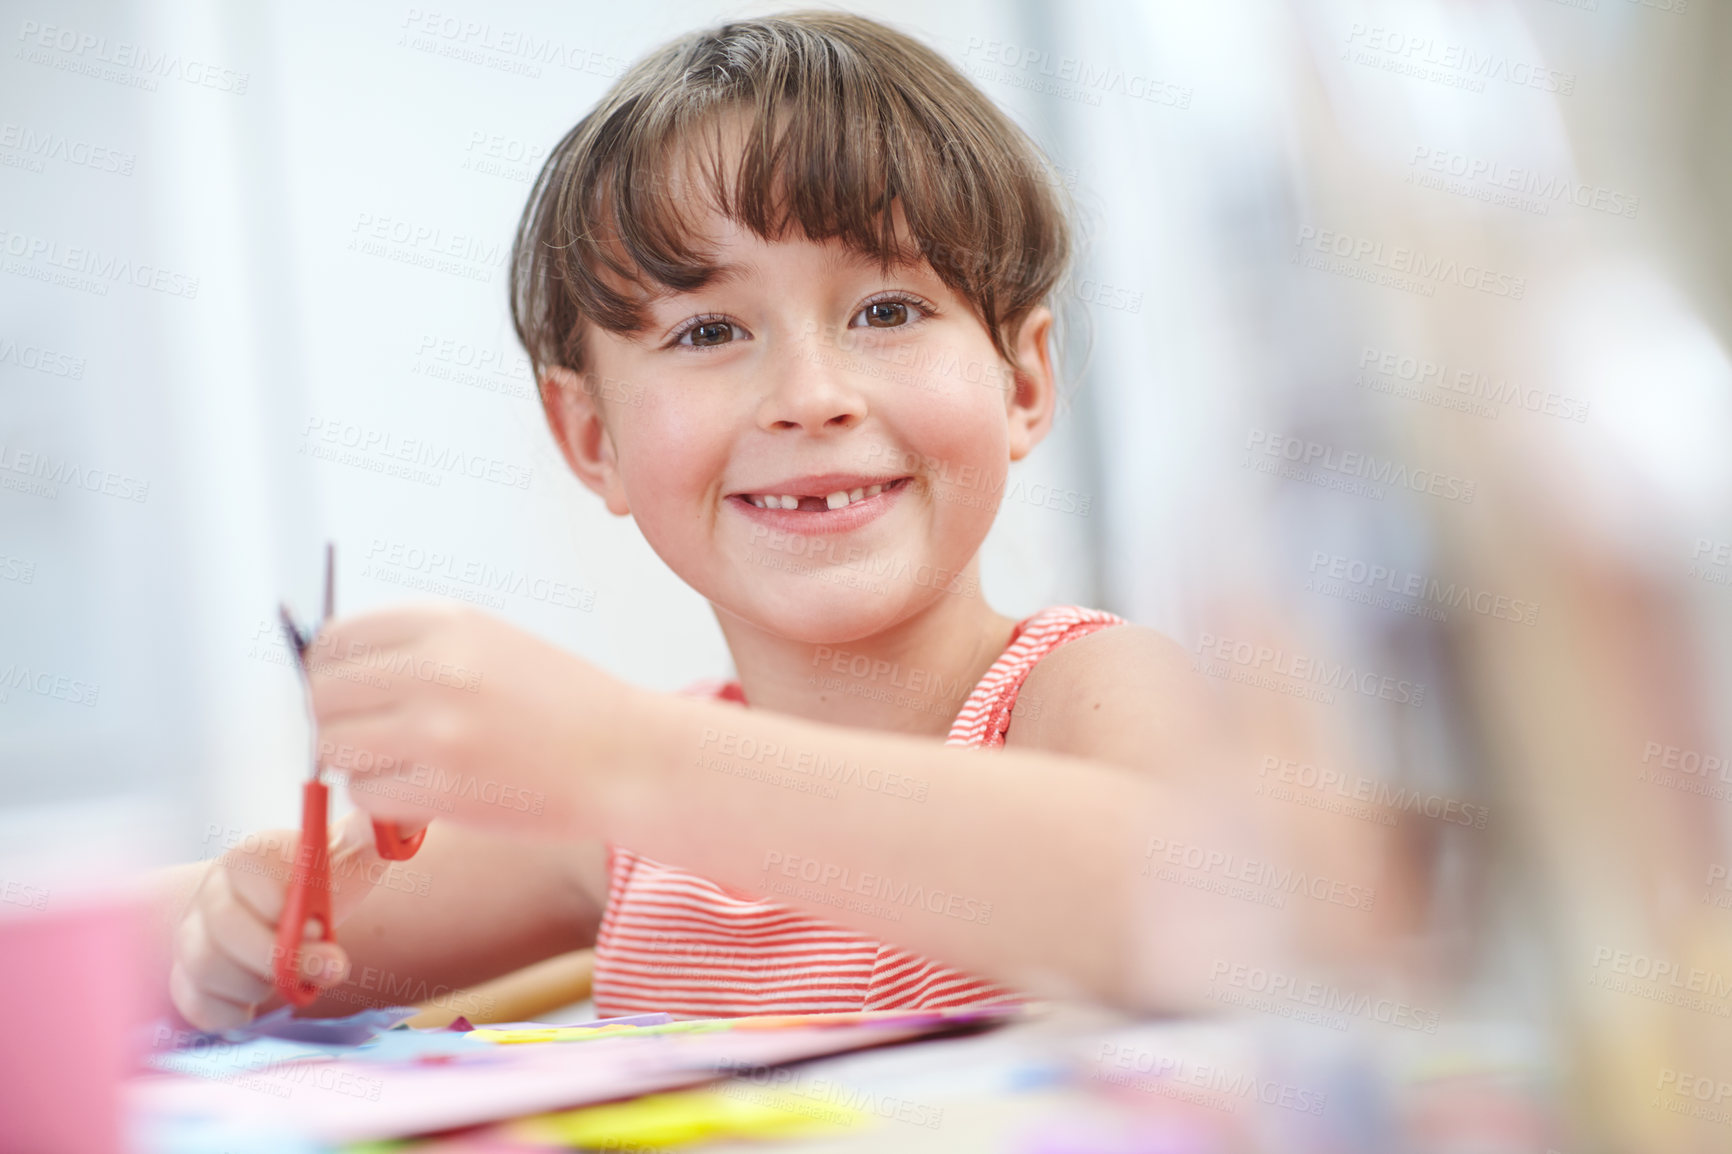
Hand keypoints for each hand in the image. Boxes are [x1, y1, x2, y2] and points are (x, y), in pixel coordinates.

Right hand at [168, 811, 390, 1030]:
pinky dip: (235, 1012)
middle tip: (328, 965)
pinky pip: (196, 1005)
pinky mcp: (188, 980)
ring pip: (207, 970)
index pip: (247, 875)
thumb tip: (399, 820)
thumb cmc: (324, 882)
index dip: (285, 906)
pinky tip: (263, 1001)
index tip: (319, 923)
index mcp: (247, 857)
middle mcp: (210, 894)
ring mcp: (192, 937)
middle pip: (224, 930)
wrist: (293, 915)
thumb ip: (371, 836)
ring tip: (294, 978)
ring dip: (262, 985)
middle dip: (281, 958)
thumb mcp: (352, 856)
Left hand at [306, 604, 633, 838]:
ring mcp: (436, 729)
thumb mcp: (492, 645)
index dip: (331, 670)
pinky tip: (427, 791)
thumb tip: (329, 669)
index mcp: (446, 622)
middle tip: (373, 737)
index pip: (335, 638)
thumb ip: (418, 650)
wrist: (629, 758)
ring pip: (336, 746)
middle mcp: (435, 667)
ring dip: (358, 762)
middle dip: (337, 718)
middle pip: (323, 692)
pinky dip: (384, 799)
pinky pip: (365, 794)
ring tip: (405, 764)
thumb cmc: (564, 706)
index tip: (349, 692)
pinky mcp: (441, 788)